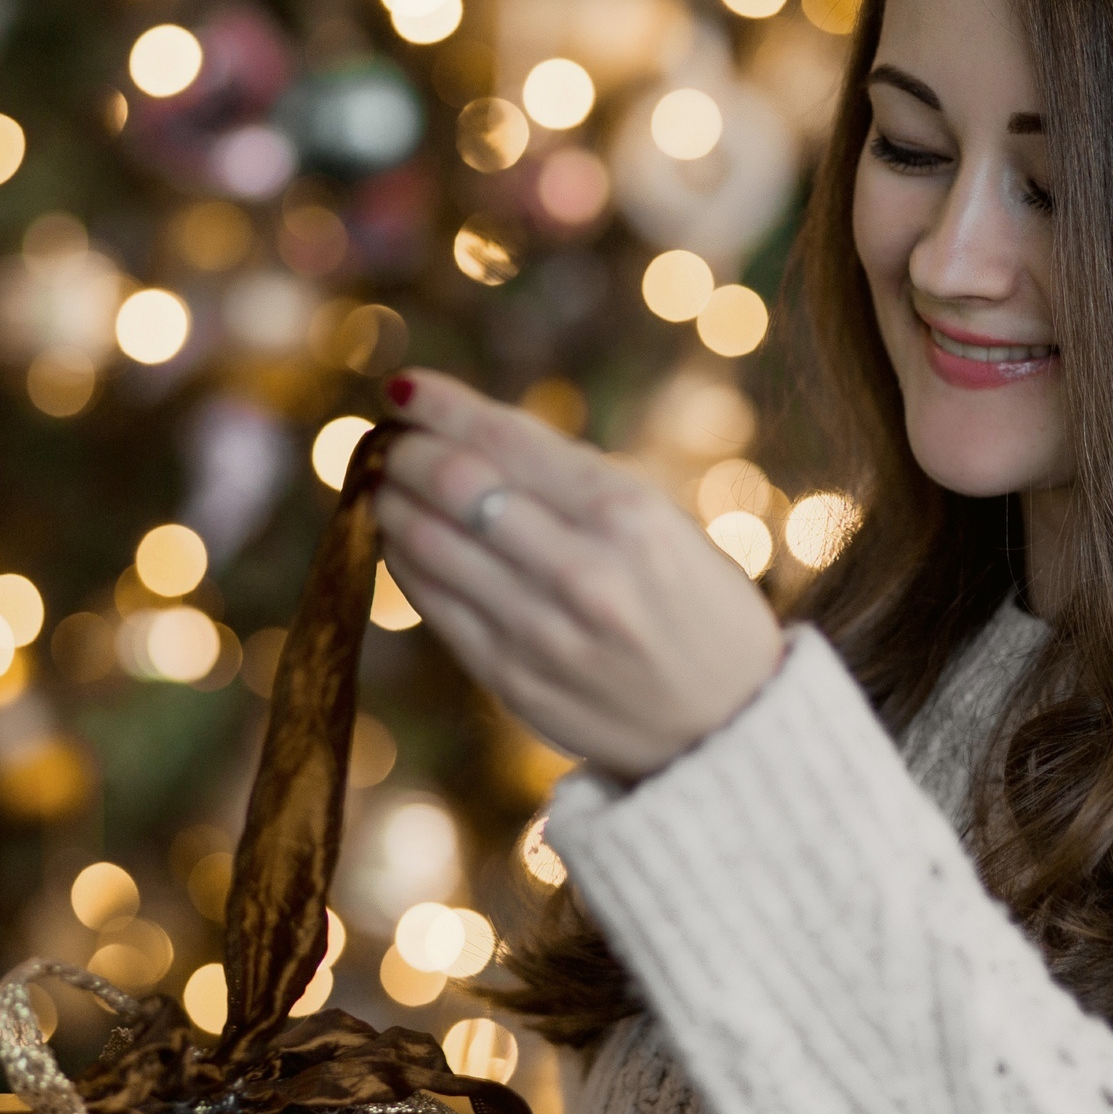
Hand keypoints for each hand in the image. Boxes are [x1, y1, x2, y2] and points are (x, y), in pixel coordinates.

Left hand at [371, 367, 786, 783]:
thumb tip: (474, 435)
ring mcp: (540, 629)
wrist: (728, 725)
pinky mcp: (510, 677)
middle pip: (455, 485)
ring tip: (384, 486)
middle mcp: (581, 569)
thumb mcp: (665, 524)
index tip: (404, 388)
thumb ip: (575, 484)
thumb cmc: (698, 607)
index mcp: (628, 514)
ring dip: (391, 504)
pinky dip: (405, 562)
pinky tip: (402, 542)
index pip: (506, 439)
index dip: (442, 406)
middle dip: (406, 452)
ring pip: (427, 544)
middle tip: (389, 443)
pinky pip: (433, 605)